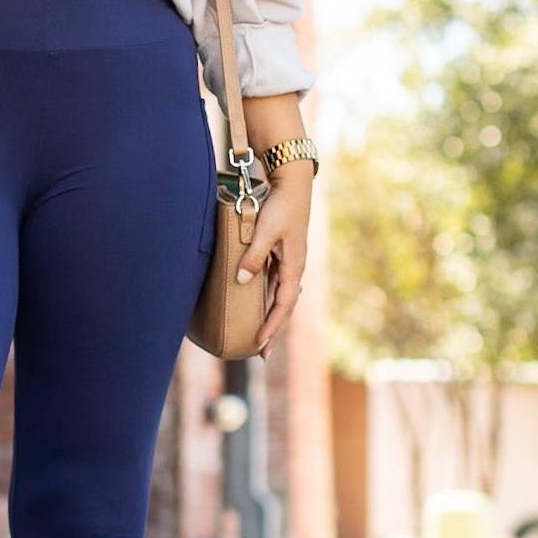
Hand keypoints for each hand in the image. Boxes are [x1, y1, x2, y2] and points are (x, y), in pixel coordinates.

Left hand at [233, 163, 311, 357]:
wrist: (293, 184)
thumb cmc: (281, 206)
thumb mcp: (266, 230)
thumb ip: (254, 256)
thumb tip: (243, 281)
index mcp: (294, 266)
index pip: (284, 305)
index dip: (272, 326)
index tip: (259, 343)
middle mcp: (294, 269)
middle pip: (285, 307)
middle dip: (273, 330)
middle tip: (260, 353)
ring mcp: (289, 263)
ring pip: (280, 297)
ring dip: (271, 317)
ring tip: (260, 337)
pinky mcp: (281, 255)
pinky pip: (275, 284)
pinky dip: (267, 299)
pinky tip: (257, 306)